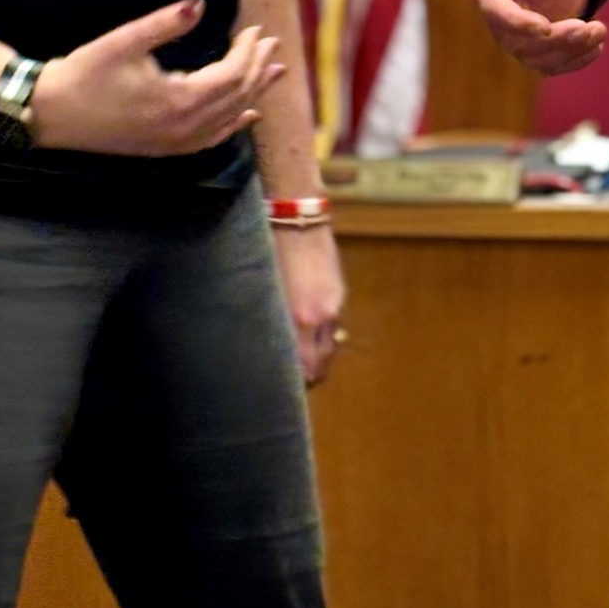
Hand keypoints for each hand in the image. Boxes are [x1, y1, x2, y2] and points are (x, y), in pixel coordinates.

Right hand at [29, 1, 283, 156]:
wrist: (50, 114)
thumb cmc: (86, 73)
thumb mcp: (126, 40)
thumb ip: (166, 23)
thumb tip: (201, 4)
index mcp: (179, 101)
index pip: (231, 76)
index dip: (248, 52)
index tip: (255, 29)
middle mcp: (184, 128)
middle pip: (237, 97)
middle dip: (257, 69)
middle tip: (273, 44)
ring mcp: (175, 143)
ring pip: (230, 119)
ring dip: (254, 94)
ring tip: (275, 73)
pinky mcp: (164, 148)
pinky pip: (212, 139)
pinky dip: (234, 124)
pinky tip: (248, 116)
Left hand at [272, 224, 346, 385]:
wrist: (297, 218)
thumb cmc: (271, 253)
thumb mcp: (268, 293)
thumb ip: (277, 324)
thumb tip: (278, 349)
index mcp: (298, 319)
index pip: (305, 369)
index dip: (299, 383)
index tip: (287, 389)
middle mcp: (320, 316)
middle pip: (322, 364)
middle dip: (312, 376)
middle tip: (296, 380)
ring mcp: (334, 303)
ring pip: (331, 345)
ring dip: (319, 355)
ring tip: (303, 356)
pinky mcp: (340, 290)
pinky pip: (333, 323)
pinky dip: (324, 331)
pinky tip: (309, 324)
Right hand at [467, 0, 605, 75]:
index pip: (494, 8)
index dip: (516, 22)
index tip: (546, 27)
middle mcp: (498, 7)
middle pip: (514, 40)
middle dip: (552, 41)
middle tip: (587, 28)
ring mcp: (518, 25)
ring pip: (534, 57)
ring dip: (567, 53)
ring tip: (598, 32)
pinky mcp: (540, 38)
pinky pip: (551, 61)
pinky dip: (575, 59)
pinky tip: (596, 45)